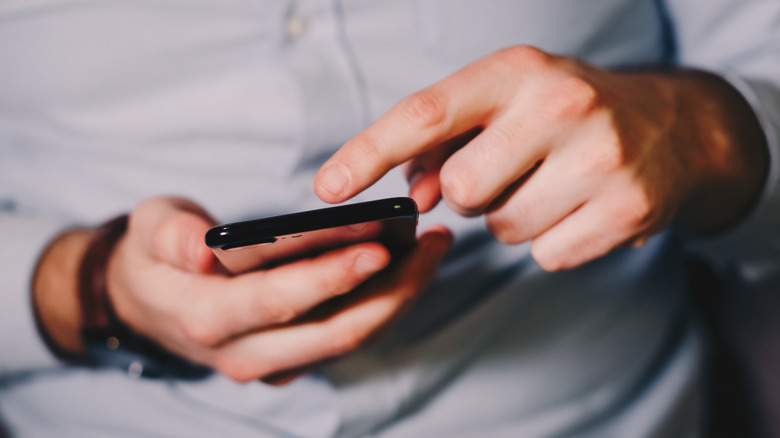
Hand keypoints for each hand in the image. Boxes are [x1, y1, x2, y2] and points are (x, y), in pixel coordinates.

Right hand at [35, 197, 450, 381]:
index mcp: (206, 319)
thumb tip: (201, 248)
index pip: (279, 301)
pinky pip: (349, 337)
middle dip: (392, 289)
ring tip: (433, 247)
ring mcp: (273, 364)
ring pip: (352, 339)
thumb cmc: (153, 257)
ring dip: (400, 297)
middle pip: (334, 331)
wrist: (148, 302)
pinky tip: (411, 266)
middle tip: (432, 243)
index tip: (380, 246)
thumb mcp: (148, 230)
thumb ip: (170, 236)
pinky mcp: (294, 359)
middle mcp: (244, 354)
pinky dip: (384, 304)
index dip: (331, 277)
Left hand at [315, 46, 766, 269]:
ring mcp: (601, 158)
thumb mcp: (503, 101)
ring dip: (511, 217)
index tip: (328, 188)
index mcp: (516, 71)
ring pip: (504, 228)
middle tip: (505, 171)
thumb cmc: (563, 113)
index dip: (368, 153)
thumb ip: (443, 141)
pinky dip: (550, 241)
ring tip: (547, 184)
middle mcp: (561, 105)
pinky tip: (577, 208)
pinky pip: (546, 255)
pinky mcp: (629, 208)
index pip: (424, 114)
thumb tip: (412, 193)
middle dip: (470, 192)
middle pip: (463, 188)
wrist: (671, 126)